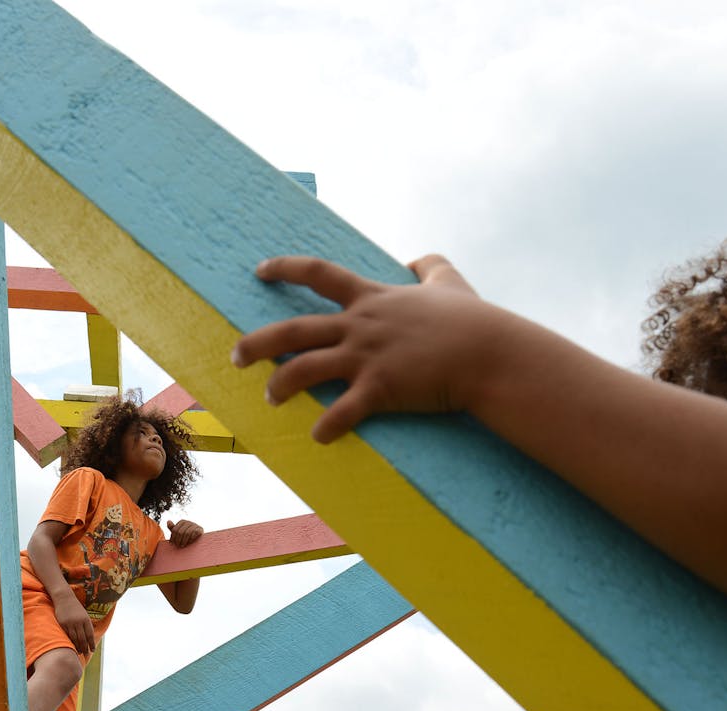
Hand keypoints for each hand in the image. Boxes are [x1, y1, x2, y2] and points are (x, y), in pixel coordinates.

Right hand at [54, 594, 95, 653]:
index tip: (92, 650)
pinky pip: (67, 635)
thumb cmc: (75, 607)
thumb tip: (90, 637)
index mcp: (86, 620)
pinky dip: (70, 642)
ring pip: (75, 639)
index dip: (91, 644)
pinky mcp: (63, 624)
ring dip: (77, 647)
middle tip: (86, 654)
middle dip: (85, 648)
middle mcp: (79, 622)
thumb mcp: (84, 614)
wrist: (64, 598)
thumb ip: (87, 625)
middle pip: (83, 639)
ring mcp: (70, 623)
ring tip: (79, 652)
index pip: (90, 635)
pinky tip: (71, 646)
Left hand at [166, 519, 203, 547]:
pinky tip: (190, 542)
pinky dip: (191, 538)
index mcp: (182, 522)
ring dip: (184, 540)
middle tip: (178, 545)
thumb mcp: (178, 532)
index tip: (172, 543)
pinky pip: (195, 533)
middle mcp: (188, 522)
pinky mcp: (200, 529)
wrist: (198, 537)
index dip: (173, 537)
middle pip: (180, 532)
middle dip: (178, 540)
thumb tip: (168, 521)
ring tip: (183, 545)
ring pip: (187, 533)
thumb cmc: (186, 535)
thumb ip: (173, 528)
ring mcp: (194, 525)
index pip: (175, 530)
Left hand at [232, 254, 514, 443]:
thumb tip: (420, 259)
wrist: (491, 352)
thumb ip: (431, 266)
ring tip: (270, 398)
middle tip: (235, 355)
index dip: (286, 269)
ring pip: (304, 369)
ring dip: (281, 386)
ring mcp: (367, 357)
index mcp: (372, 298)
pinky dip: (327, 427)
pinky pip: (343, 412)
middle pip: (293, 330)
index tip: (260, 270)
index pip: (318, 273)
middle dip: (258, 343)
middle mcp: (360, 325)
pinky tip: (318, 437)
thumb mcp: (450, 281)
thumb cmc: (474, 320)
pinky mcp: (381, 389)